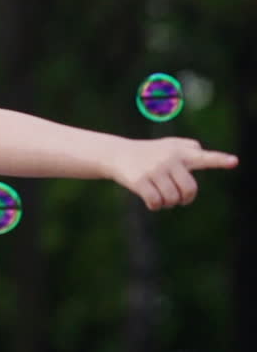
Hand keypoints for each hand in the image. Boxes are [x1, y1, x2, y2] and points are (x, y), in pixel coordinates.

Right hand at [108, 137, 238, 210]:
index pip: (203, 157)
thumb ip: (189, 149)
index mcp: (180, 152)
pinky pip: (156, 203)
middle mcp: (168, 160)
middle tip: (177, 197)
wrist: (117, 154)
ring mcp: (154, 170)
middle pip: (189, 190)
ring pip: (172, 199)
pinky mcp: (140, 180)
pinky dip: (155, 206)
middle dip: (184, 198)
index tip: (234, 161)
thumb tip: (205, 153)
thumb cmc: (149, 152)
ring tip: (160, 196)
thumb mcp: (169, 145)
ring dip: (167, 203)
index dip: (219, 160)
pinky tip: (150, 200)